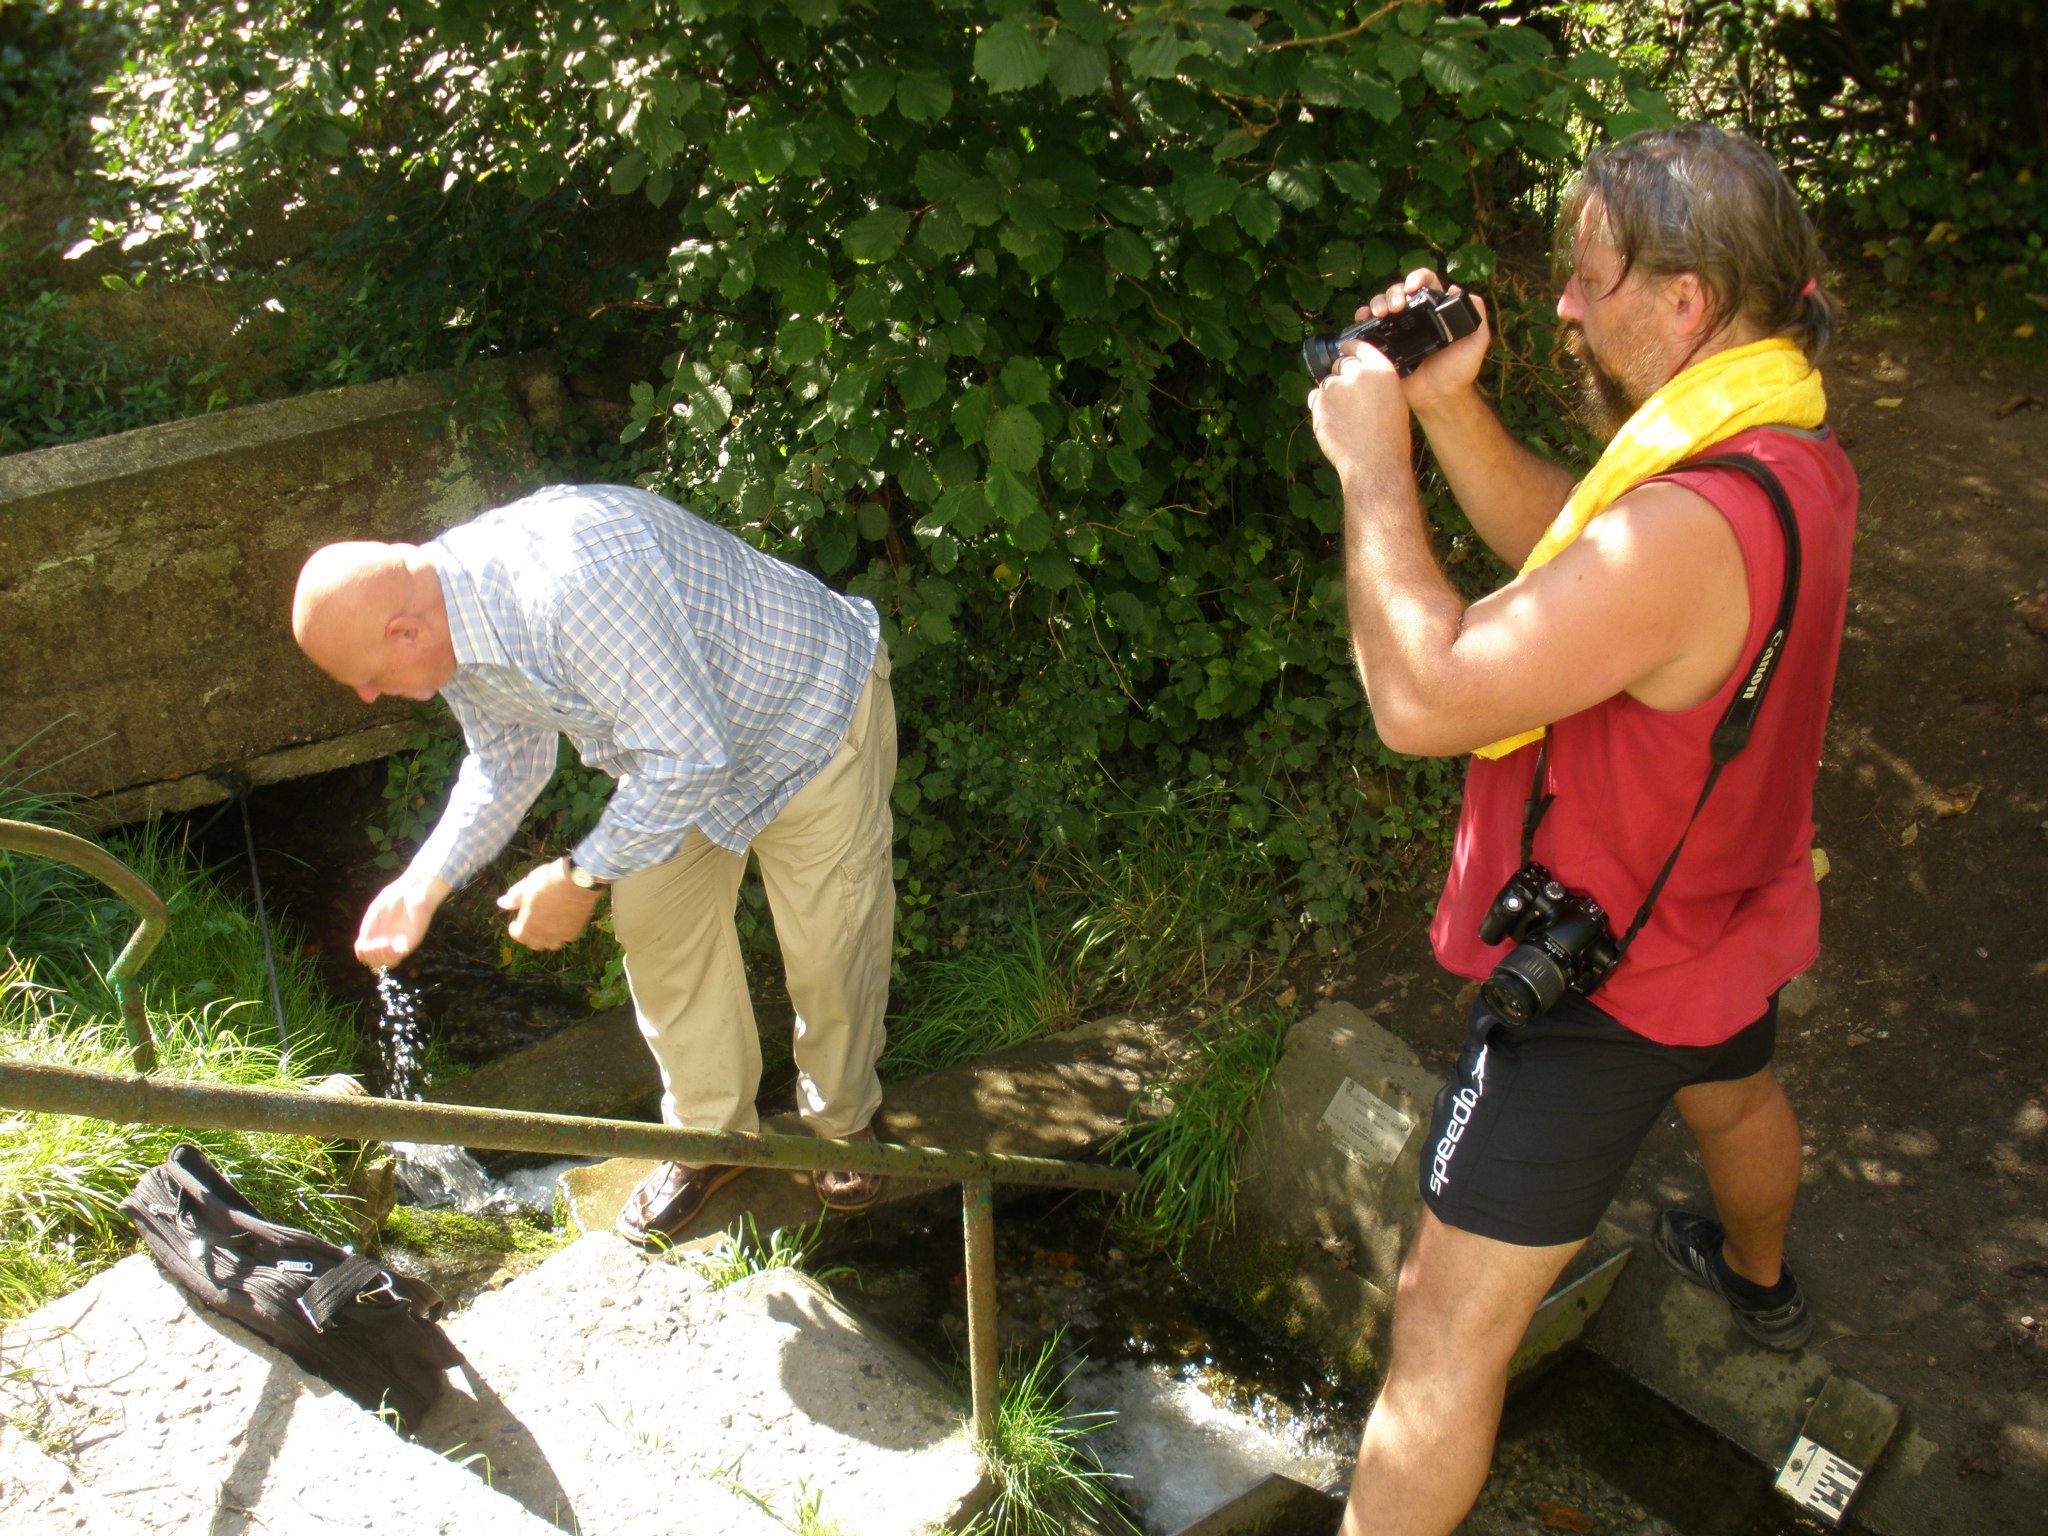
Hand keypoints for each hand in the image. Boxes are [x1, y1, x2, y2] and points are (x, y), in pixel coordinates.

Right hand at [356, 875, 451, 969]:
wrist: (414, 889)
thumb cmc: (395, 897)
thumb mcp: (375, 912)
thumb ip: (368, 928)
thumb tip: (361, 945)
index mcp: (378, 936)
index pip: (368, 955)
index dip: (362, 954)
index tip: (362, 944)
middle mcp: (389, 942)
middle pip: (376, 963)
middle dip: (370, 957)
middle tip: (371, 944)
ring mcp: (400, 943)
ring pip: (388, 963)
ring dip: (380, 957)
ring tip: (381, 943)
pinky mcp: (412, 941)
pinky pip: (400, 956)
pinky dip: (390, 955)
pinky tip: (387, 944)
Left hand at [496, 857, 601, 950]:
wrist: (579, 878)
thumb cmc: (550, 878)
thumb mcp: (528, 884)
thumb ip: (514, 897)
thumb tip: (500, 904)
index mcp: (528, 922)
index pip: (518, 936)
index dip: (516, 930)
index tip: (516, 923)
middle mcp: (543, 933)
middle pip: (534, 943)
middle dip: (530, 936)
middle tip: (532, 924)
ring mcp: (559, 934)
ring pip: (551, 945)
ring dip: (547, 939)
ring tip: (547, 927)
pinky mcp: (574, 932)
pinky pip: (565, 939)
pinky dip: (562, 934)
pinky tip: (563, 923)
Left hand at [1309, 338, 1411, 490]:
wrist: (1374, 462)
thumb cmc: (1389, 438)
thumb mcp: (1394, 400)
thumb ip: (1377, 383)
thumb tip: (1361, 377)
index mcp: (1380, 370)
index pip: (1360, 346)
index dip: (1350, 347)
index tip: (1344, 347)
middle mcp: (1357, 373)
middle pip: (1341, 365)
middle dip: (1342, 378)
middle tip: (1349, 401)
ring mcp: (1336, 387)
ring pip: (1327, 384)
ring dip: (1331, 396)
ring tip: (1345, 419)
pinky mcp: (1320, 403)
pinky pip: (1315, 399)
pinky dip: (1321, 409)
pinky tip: (1335, 424)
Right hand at [1358, 268, 1490, 411]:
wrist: (1439, 397)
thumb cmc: (1459, 371)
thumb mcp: (1477, 341)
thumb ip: (1477, 316)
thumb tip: (1457, 290)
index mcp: (1435, 310)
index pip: (1426, 283)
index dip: (1417, 278)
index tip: (1412, 287)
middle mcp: (1415, 317)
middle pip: (1398, 291)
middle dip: (1393, 292)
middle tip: (1396, 307)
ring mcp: (1397, 331)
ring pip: (1382, 305)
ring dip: (1377, 302)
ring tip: (1380, 313)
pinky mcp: (1384, 346)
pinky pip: (1369, 328)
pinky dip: (1363, 318)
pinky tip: (1363, 319)